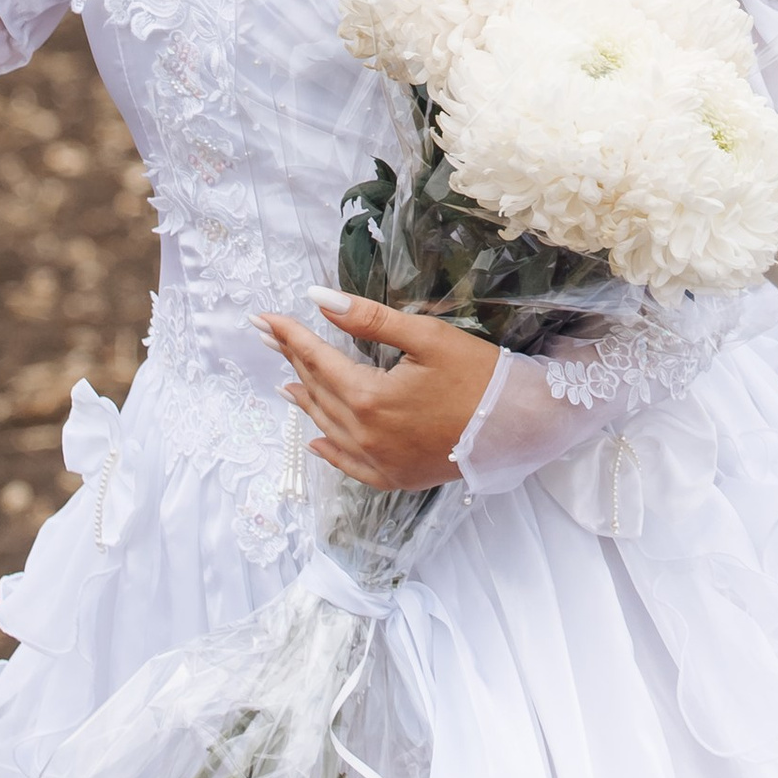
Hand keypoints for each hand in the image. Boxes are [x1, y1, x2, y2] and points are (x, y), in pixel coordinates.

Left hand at [258, 294, 500, 491]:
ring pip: (327, 426)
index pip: (316, 359)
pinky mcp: (394, 478)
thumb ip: (368, 319)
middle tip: (266, 338)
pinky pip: (348, 465)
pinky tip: (316, 441)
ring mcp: (377, 462)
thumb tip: (317, 298)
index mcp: (368, 398)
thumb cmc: (477, 376)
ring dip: (305, 400)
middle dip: (291, 359)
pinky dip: (328, 449)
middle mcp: (364, 436)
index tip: (262, 318)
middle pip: (317, 390)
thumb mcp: (426, 337)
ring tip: (285, 382)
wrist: (516, 429)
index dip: (289, 336)